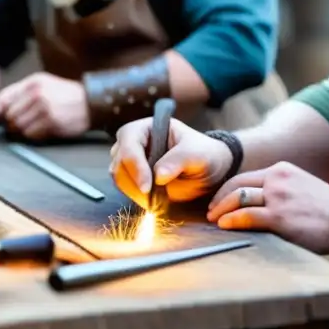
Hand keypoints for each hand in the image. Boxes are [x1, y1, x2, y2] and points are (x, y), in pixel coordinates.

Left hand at [0, 72, 88, 138]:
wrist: (91, 103)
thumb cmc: (66, 95)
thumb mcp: (45, 84)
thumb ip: (22, 93)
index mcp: (33, 82)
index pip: (4, 97)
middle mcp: (37, 94)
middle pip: (10, 115)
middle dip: (11, 123)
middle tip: (18, 126)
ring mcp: (44, 108)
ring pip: (18, 126)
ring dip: (22, 131)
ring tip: (33, 127)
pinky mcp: (51, 122)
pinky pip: (31, 134)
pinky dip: (33, 135)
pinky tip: (42, 130)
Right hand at [109, 117, 233, 206]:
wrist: (210, 171)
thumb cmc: (204, 154)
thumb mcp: (197, 154)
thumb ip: (179, 160)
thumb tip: (158, 176)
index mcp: (149, 127)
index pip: (130, 140)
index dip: (135, 163)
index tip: (147, 186)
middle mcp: (136, 141)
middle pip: (119, 159)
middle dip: (133, 181)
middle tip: (152, 198)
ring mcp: (133, 160)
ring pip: (118, 176)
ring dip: (133, 191)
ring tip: (156, 200)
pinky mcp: (134, 178)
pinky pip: (125, 188)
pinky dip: (136, 197)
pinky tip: (153, 201)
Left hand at [206, 163, 328, 254]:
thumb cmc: (326, 209)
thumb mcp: (301, 186)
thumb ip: (281, 189)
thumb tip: (258, 202)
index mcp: (282, 170)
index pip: (245, 177)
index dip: (227, 189)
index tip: (220, 201)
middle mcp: (278, 179)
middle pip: (237, 185)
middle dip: (219, 199)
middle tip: (211, 211)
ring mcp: (278, 197)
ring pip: (238, 198)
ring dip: (221, 210)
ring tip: (215, 220)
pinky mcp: (279, 217)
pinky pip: (247, 216)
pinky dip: (232, 220)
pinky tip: (225, 225)